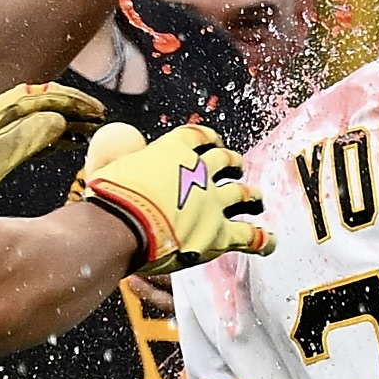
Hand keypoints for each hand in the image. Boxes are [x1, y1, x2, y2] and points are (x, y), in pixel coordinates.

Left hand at [0, 83, 106, 227]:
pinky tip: (56, 145)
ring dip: (57, 124)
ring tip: (85, 133)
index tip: (97, 111)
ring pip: (27, 120)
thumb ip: (22, 140)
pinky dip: (40, 138)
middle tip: (98, 122)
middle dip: (69, 111)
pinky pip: (16, 135)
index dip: (71, 102)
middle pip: (34, 105)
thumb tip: (58, 119)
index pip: (38, 97)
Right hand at [75, 121, 270, 276]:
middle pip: (224, 160)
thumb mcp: (108, 163)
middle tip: (234, 166)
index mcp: (173, 151)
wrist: (122, 225)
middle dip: (231, 162)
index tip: (211, 141)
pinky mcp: (219, 234)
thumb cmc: (110, 197)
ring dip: (251, 196)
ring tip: (256, 198)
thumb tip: (121, 143)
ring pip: (243, 194)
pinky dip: (262, 239)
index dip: (207, 138)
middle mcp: (199, 172)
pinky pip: (249, 236)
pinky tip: (269, 242)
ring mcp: (213, 203)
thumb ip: (120, 153)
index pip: (197, 136)